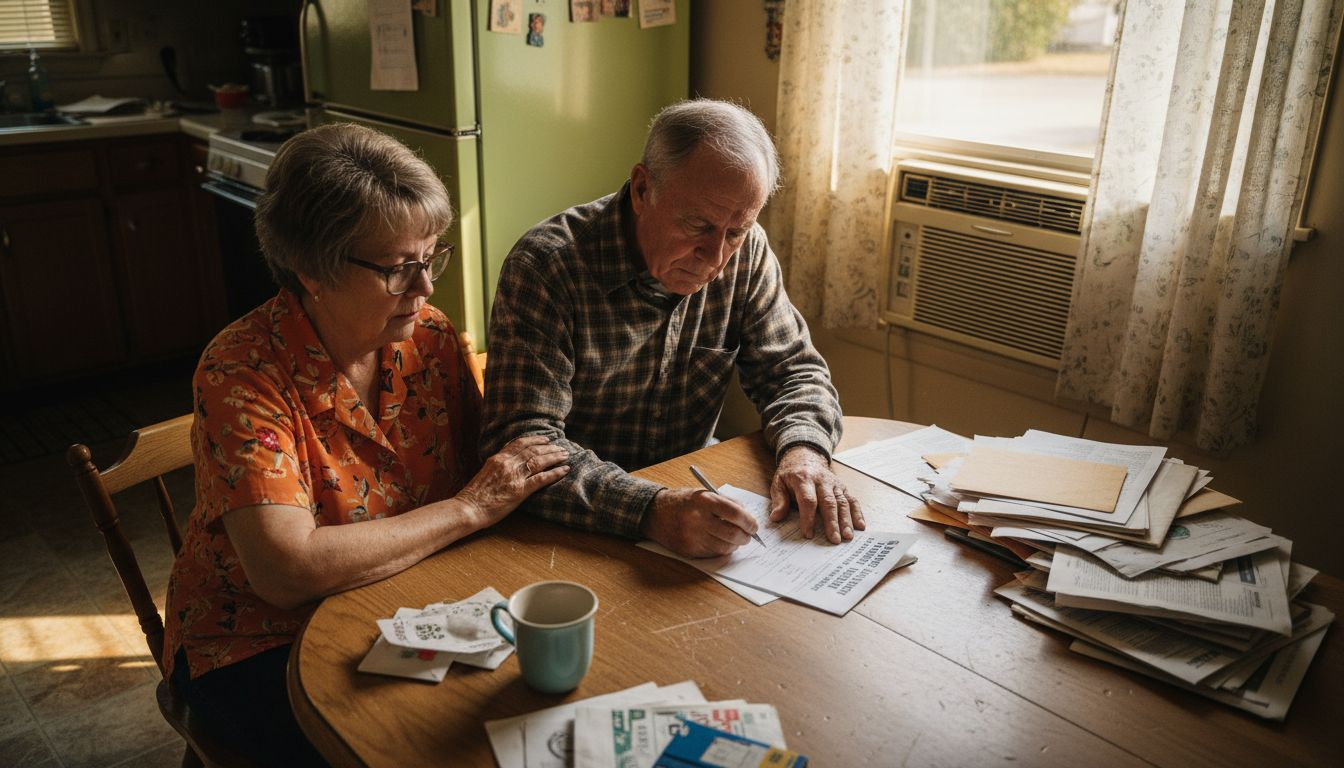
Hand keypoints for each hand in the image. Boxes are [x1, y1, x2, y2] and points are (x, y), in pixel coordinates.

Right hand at [457, 435, 569, 528]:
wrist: (468, 508)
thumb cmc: (474, 495)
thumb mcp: (485, 473)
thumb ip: (497, 465)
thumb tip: (507, 462)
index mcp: (498, 459)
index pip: (519, 444)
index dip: (535, 440)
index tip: (546, 439)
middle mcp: (507, 464)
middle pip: (533, 450)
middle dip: (549, 448)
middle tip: (561, 447)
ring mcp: (514, 476)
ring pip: (539, 461)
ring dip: (554, 457)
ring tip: (565, 455)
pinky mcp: (520, 490)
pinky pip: (541, 478)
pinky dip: (555, 473)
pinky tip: (565, 470)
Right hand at [641, 488, 757, 557]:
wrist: (655, 514)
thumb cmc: (683, 502)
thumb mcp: (703, 494)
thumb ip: (726, 502)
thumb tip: (748, 518)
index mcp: (703, 501)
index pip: (734, 513)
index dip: (749, 521)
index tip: (754, 525)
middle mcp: (697, 519)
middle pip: (732, 533)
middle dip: (745, 536)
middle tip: (748, 535)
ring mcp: (692, 537)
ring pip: (725, 547)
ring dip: (735, 545)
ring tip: (734, 538)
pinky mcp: (688, 551)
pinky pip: (713, 554)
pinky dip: (721, 550)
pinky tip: (720, 542)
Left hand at [769, 445, 864, 543]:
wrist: (805, 456)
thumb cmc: (791, 474)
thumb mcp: (779, 483)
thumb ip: (779, 500)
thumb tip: (775, 518)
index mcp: (803, 479)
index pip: (808, 500)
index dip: (808, 518)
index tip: (808, 534)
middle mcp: (822, 481)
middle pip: (829, 502)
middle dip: (832, 522)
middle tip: (835, 539)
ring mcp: (834, 484)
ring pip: (842, 502)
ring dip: (846, 520)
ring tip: (848, 536)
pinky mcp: (842, 487)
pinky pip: (852, 499)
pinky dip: (857, 513)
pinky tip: (860, 525)